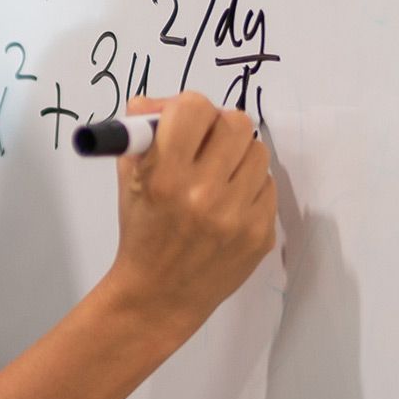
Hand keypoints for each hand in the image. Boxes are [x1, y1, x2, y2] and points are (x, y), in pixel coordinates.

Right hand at [103, 91, 277, 337]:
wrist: (159, 295)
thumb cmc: (142, 232)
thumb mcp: (130, 180)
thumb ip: (142, 133)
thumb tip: (159, 103)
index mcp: (164, 176)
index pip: (193, 108)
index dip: (187, 109)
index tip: (184, 122)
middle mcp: (203, 194)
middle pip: (236, 123)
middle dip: (219, 128)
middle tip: (208, 144)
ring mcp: (236, 217)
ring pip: (258, 152)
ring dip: (239, 157)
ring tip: (220, 176)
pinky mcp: (259, 235)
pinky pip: (268, 186)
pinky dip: (250, 188)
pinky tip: (229, 204)